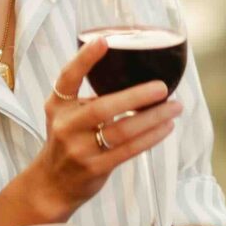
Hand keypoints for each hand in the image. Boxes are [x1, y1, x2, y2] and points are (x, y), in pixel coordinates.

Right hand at [24, 37, 178, 221]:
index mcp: (59, 105)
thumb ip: (88, 97)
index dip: (85, 59)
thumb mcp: (66, 114)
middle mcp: (66, 126)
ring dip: (152, 118)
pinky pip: (129, 150)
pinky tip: (166, 127)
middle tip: (162, 87)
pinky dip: (151, 137)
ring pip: (122, 130)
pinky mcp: (95, 168)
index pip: (68, 78)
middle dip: (136, 96)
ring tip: (174, 107)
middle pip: (103, 107)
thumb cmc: (67, 140)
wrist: (51, 184)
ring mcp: (79, 149)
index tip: (104, 40)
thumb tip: (134, 75)